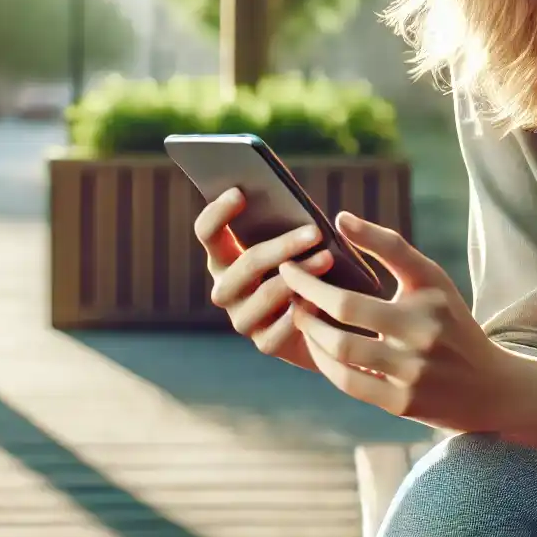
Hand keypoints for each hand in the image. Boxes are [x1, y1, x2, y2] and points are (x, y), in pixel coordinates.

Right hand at [193, 187, 332, 371]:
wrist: (325, 320)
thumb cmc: (307, 266)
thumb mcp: (296, 243)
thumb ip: (290, 222)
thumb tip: (302, 201)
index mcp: (225, 258)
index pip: (208, 234)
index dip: (217, 213)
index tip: (240, 192)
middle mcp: (227, 289)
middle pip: (243, 265)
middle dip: (281, 247)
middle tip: (315, 231)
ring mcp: (243, 319)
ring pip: (262, 296)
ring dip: (297, 276)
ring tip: (328, 259)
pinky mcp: (266, 344)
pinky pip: (279, 330)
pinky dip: (300, 314)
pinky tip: (319, 300)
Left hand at [279, 210, 514, 433]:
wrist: (488, 386)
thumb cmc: (450, 322)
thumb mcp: (431, 279)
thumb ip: (389, 247)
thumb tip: (341, 219)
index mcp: (428, 301)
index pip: (362, 286)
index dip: (314, 279)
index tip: (288, 264)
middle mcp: (422, 338)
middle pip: (345, 319)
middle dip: (306, 302)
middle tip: (288, 289)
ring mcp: (411, 375)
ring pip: (342, 354)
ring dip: (311, 333)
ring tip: (300, 316)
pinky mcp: (402, 405)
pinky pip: (349, 383)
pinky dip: (326, 363)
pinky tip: (318, 348)